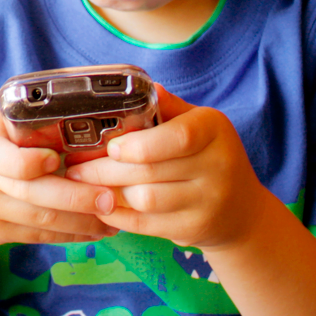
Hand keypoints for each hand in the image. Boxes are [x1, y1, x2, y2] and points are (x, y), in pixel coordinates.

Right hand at [0, 107, 118, 245]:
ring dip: (82, 222)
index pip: (7, 160)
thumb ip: (30, 124)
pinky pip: (39, 237)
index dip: (32, 162)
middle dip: (77, 199)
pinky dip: (71, 234)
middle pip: (33, 195)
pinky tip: (95, 229)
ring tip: (113, 217)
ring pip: (41, 222)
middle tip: (111, 199)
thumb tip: (91, 118)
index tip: (57, 160)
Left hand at [66, 84, 269, 249]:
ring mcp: (208, 201)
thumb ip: (168, 108)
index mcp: (213, 130)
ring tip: (82, 186)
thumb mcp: (197, 124)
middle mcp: (217, 165)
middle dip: (102, 170)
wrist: (242, 210)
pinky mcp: (194, 228)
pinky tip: (100, 206)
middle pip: (149, 171)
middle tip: (74, 168)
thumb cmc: (207, 157)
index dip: (137, 145)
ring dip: (106, 192)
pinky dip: (117, 215)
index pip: (176, 137)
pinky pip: (145, 224)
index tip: (110, 147)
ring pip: (144, 199)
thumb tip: (143, 86)